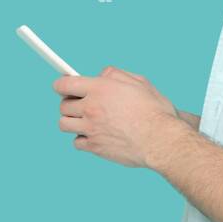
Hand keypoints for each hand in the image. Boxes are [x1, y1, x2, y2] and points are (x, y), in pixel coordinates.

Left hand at [53, 66, 178, 168]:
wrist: (161, 140)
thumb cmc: (156, 112)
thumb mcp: (140, 83)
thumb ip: (116, 75)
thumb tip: (102, 75)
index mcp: (101, 88)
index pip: (64, 84)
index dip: (62, 85)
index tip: (63, 87)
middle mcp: (91, 107)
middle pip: (63, 105)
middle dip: (70, 104)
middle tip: (82, 105)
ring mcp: (90, 128)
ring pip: (64, 124)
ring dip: (72, 122)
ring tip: (87, 121)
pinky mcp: (94, 147)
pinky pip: (76, 142)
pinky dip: (83, 139)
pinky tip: (96, 136)